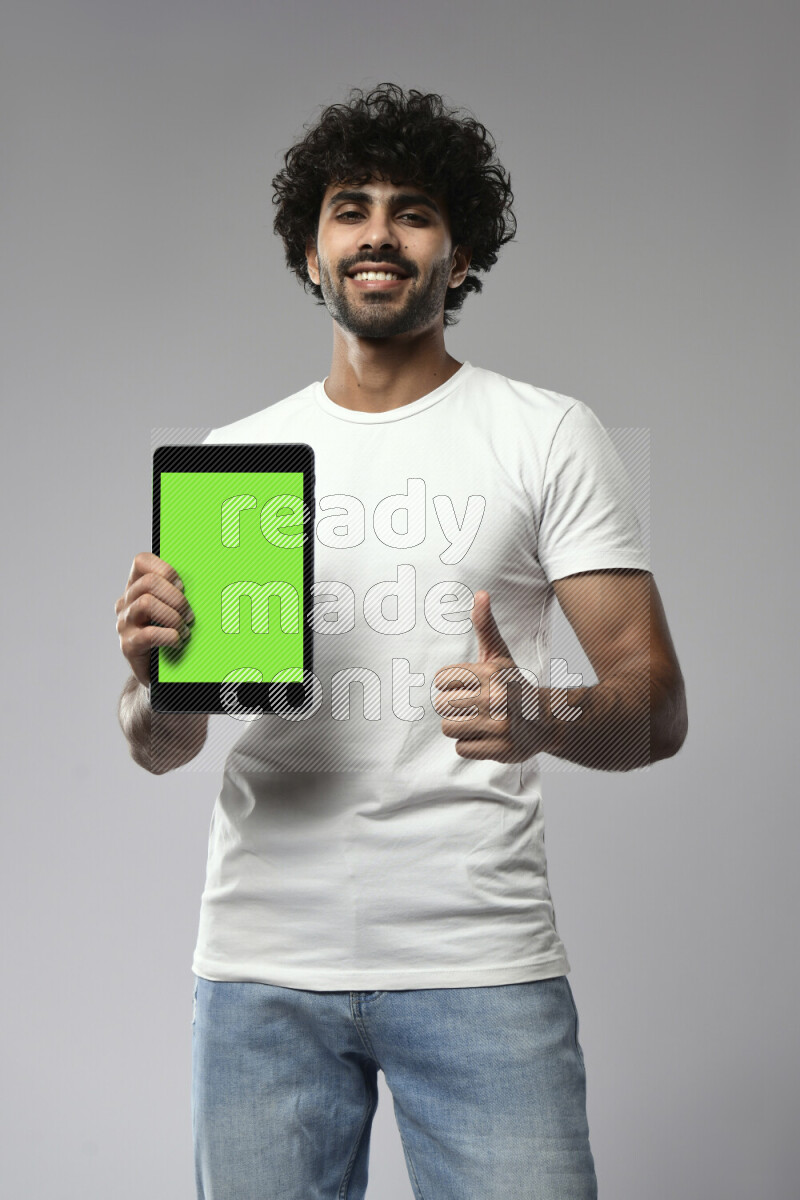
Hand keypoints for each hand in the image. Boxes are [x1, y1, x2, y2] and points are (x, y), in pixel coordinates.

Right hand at [115, 552, 193, 686]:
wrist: (158, 673)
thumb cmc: (170, 633)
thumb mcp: (173, 609)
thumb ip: (179, 593)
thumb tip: (210, 580)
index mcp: (136, 587)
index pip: (141, 561)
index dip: (165, 569)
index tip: (182, 585)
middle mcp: (126, 603)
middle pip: (149, 582)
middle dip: (176, 597)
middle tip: (190, 614)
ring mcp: (125, 624)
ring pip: (147, 603)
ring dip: (173, 616)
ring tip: (184, 629)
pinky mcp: (128, 646)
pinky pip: (148, 634)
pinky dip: (169, 636)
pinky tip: (178, 640)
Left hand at [433, 590, 541, 762]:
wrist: (547, 719)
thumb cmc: (513, 685)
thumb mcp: (499, 655)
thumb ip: (485, 626)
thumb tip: (481, 593)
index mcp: (490, 672)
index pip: (442, 679)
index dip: (452, 685)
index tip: (469, 686)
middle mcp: (496, 697)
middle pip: (442, 705)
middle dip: (454, 707)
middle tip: (473, 706)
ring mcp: (500, 725)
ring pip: (449, 727)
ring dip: (460, 727)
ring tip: (479, 721)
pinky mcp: (502, 749)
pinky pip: (462, 748)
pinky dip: (470, 744)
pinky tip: (487, 736)